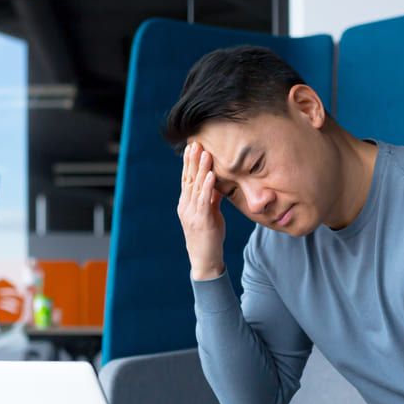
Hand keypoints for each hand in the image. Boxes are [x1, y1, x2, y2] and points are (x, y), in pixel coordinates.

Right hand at [177, 142, 225, 279]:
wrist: (205, 261)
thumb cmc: (209, 237)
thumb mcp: (211, 214)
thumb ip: (212, 198)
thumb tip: (217, 182)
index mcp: (186, 204)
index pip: (186, 179)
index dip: (189, 163)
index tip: (192, 146)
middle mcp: (186, 206)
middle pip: (188, 179)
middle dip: (192, 160)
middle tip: (195, 143)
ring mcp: (192, 214)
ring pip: (195, 187)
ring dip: (200, 169)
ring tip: (205, 153)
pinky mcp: (201, 221)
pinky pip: (204, 200)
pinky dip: (207, 186)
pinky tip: (211, 175)